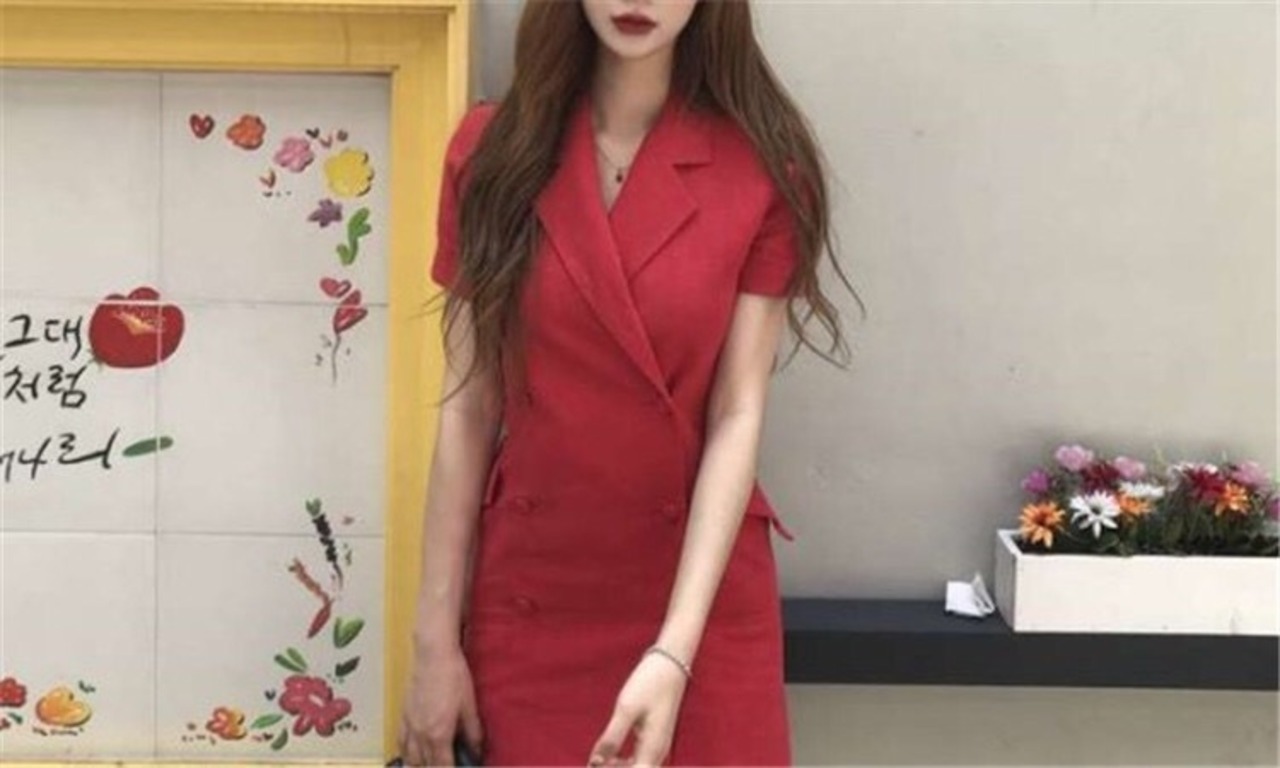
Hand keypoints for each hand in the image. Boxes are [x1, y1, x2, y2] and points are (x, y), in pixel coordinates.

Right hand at [398, 641, 483, 766]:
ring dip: (419, 765)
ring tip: (430, 764)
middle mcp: (421, 734)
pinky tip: (411, 753)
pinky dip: (405, 752)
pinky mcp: (403, 714)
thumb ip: (473, 732)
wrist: (433, 654)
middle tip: (446, 765)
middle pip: (424, 765)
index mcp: (439, 734)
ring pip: (409, 757)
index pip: (442, 766)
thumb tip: (477, 749)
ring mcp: (409, 725)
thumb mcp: (469, 706)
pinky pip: (400, 742)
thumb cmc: (453, 676)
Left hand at [588, 650, 689, 767]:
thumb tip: (595, 763)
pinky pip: (640, 760)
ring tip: (597, 760)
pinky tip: (610, 755)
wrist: (670, 665)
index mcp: (652, 750)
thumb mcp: (626, 710)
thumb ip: (611, 739)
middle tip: (593, 763)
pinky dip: (623, 762)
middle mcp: (658, 753)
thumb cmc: (649, 684)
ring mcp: (658, 747)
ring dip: (618, 767)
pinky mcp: (655, 739)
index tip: (595, 765)